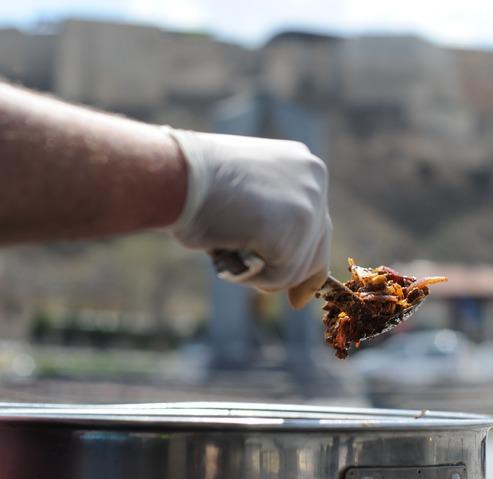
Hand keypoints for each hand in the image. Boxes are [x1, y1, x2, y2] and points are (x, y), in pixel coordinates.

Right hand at [166, 129, 330, 307]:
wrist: (175, 174)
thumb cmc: (191, 184)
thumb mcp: (240, 194)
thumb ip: (267, 217)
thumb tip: (279, 261)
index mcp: (302, 165)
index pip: (317, 220)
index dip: (308, 256)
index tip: (302, 293)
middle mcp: (315, 180)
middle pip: (317, 246)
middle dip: (294, 274)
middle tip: (289, 299)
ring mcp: (309, 205)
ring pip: (297, 267)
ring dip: (261, 273)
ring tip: (227, 248)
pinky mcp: (297, 230)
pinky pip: (280, 276)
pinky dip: (250, 276)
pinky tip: (228, 251)